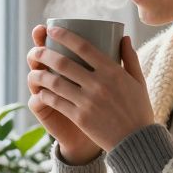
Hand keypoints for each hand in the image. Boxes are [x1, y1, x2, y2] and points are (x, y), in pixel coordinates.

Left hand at [27, 27, 152, 152]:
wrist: (136, 142)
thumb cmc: (138, 110)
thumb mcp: (139, 81)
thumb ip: (130, 58)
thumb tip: (123, 37)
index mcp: (113, 71)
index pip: (83, 47)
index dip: (64, 36)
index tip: (52, 30)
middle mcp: (98, 84)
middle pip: (64, 63)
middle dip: (44, 53)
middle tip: (36, 50)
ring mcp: (88, 101)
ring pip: (55, 82)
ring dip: (40, 74)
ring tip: (33, 70)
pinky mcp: (80, 117)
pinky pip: (56, 102)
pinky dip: (45, 94)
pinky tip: (40, 90)